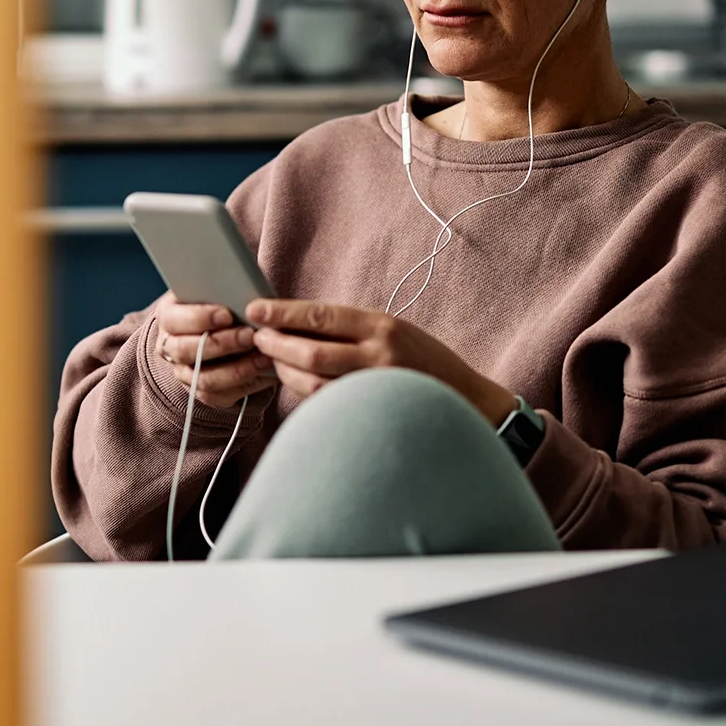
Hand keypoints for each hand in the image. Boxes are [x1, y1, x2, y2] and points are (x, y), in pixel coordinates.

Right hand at [151, 295, 276, 407]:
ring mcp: (183, 372)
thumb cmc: (221, 304)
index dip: (199, 318)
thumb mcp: (217, 291)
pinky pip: (219, 396)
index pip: (174, 320)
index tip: (227, 314)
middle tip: (250, 335)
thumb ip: (224, 292)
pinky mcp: (201, 392)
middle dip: (222, 344)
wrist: (219, 328)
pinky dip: (245, 385)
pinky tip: (265, 372)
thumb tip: (247, 297)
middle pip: (186, 351)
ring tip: (264, 356)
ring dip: (237, 368)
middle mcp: (169, 346)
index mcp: (168, 316)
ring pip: (204, 378)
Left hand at [246, 299, 517, 421]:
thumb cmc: (425, 364)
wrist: (469, 403)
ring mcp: (375, 389)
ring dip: (285, 371)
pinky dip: (304, 393)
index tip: (257, 309)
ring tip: (272, 361)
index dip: (284, 312)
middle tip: (257, 339)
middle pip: (311, 350)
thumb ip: (353, 329)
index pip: (322, 315)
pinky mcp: (371, 415)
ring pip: (313, 382)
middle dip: (276, 344)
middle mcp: (379, 355)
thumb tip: (298, 322)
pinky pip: (325, 404)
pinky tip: (294, 383)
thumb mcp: (395, 332)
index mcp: (382, 326)